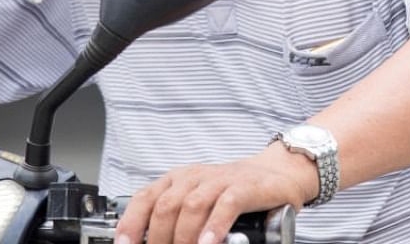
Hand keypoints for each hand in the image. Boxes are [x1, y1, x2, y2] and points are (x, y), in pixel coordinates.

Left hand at [115, 144, 317, 243]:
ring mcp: (220, 181)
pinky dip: (214, 226)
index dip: (131, 223)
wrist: (279, 171)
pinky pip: (226, 205)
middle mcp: (195, 178)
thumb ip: (176, 219)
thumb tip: (153, 241)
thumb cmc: (235, 190)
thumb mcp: (199, 200)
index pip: (145, 198)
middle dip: (158, 238)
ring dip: (183, 236)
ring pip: (191, 205)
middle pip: (165, 206)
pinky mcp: (246, 187)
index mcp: (177, 180)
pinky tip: (209, 243)